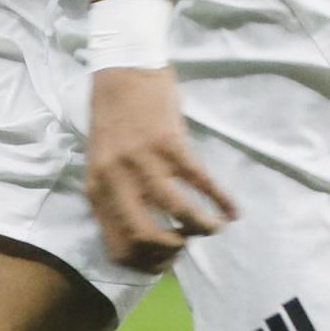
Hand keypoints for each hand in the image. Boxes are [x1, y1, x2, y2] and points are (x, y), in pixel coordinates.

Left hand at [85, 65, 234, 270]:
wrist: (123, 67)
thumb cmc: (112, 116)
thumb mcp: (100, 160)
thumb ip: (113, 194)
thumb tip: (139, 233)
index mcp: (97, 187)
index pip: (117, 243)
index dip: (143, 263)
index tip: (162, 263)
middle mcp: (117, 178)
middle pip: (144, 236)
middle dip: (169, 252)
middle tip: (184, 248)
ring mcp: (145, 161)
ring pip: (178, 212)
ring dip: (200, 227)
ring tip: (212, 228)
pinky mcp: (172, 144)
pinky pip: (201, 182)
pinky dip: (220, 201)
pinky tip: (232, 212)